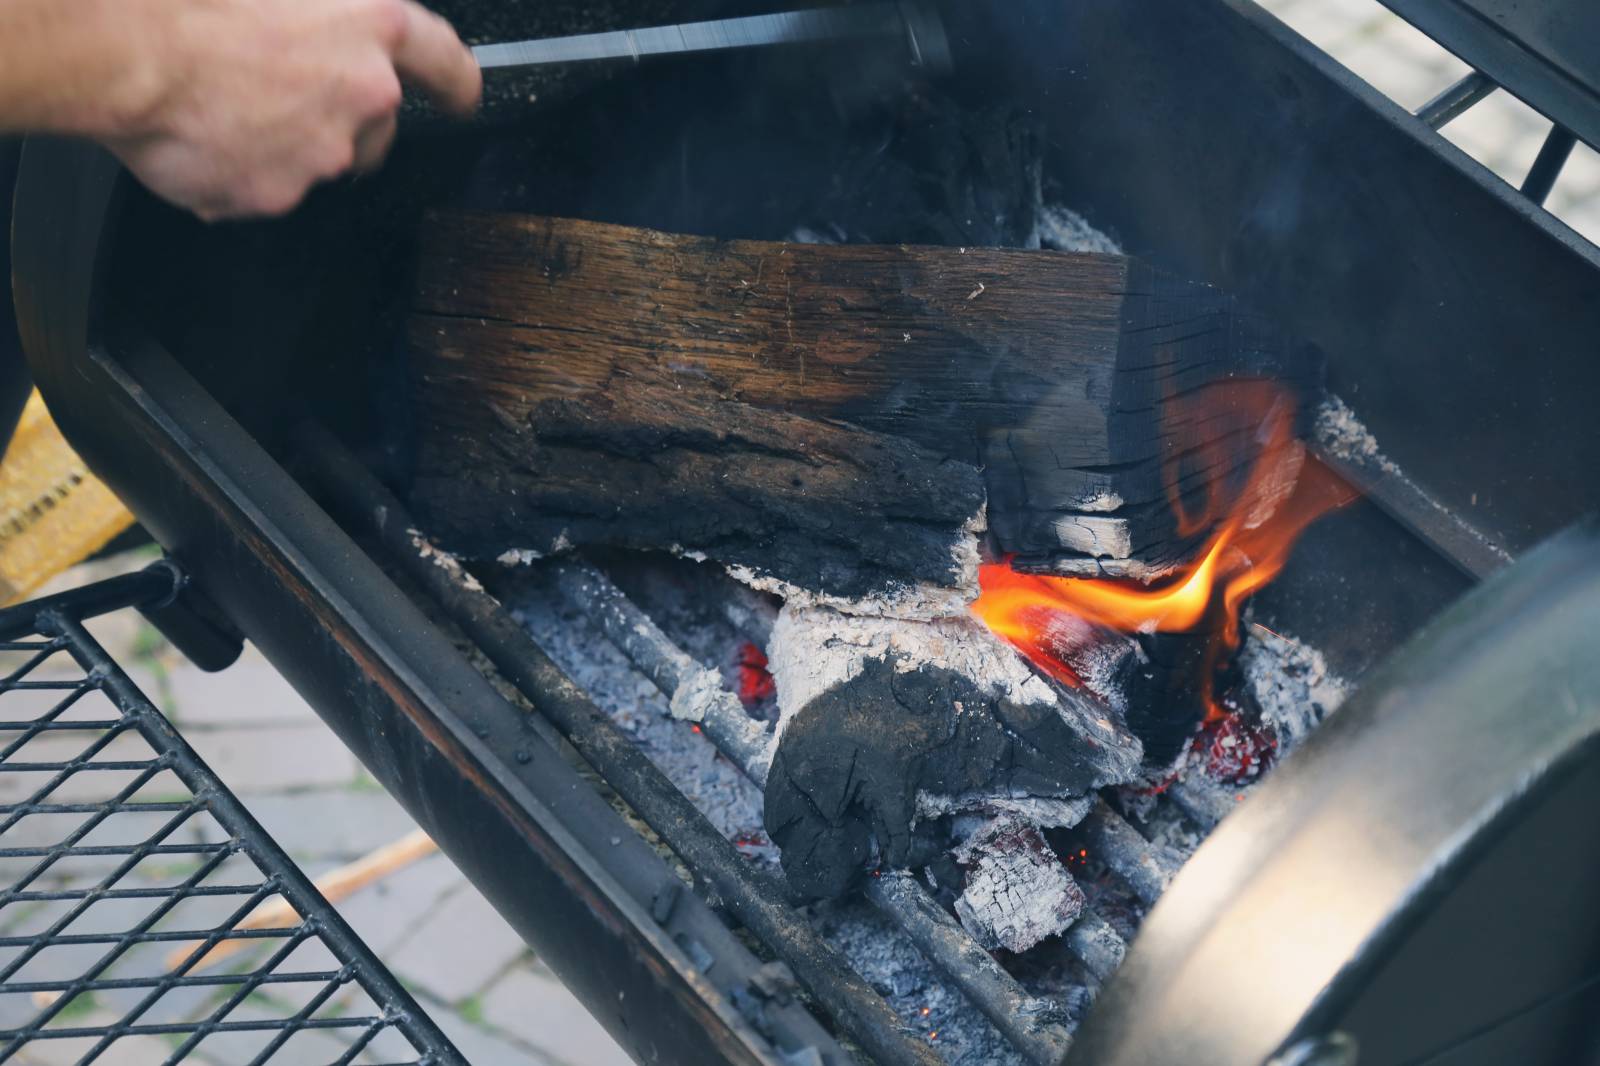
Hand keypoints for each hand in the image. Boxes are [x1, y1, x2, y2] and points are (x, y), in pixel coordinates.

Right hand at [98, 0, 480, 218]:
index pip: (446, 62)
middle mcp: (363, 95)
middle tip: (281, 92)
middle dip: (342, 117)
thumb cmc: (188, 0)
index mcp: (372, 25)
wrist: (126, 51)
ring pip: (318, 159)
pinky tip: (198, 133)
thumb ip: (319, 5)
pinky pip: (261, 188)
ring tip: (222, 103)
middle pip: (378, 125)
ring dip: (284, 141)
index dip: (455, 84)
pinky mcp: (277, 195)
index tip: (460, 97)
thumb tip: (316, 13)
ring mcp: (323, 152)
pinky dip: (234, 170)